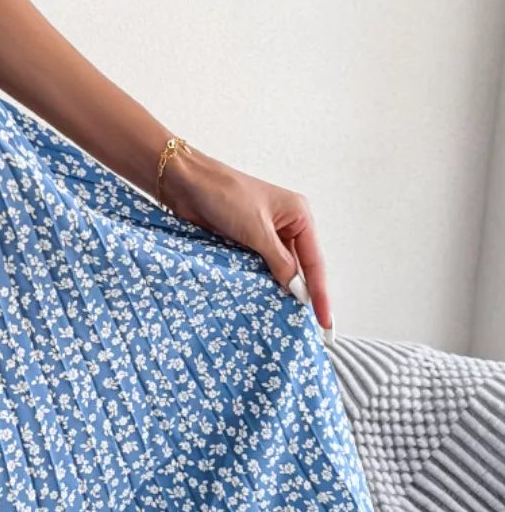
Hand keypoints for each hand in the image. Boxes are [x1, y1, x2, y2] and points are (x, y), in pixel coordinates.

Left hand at [158, 145, 333, 333]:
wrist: (185, 182)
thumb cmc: (224, 194)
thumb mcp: (256, 230)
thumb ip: (279, 262)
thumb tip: (297, 291)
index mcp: (299, 215)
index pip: (315, 262)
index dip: (320, 294)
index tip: (325, 322)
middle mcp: (286, 225)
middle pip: (300, 268)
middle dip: (301, 295)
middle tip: (310, 329)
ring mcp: (265, 233)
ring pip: (278, 269)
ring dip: (278, 289)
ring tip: (286, 320)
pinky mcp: (244, 241)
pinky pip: (258, 267)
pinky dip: (260, 282)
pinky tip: (262, 301)